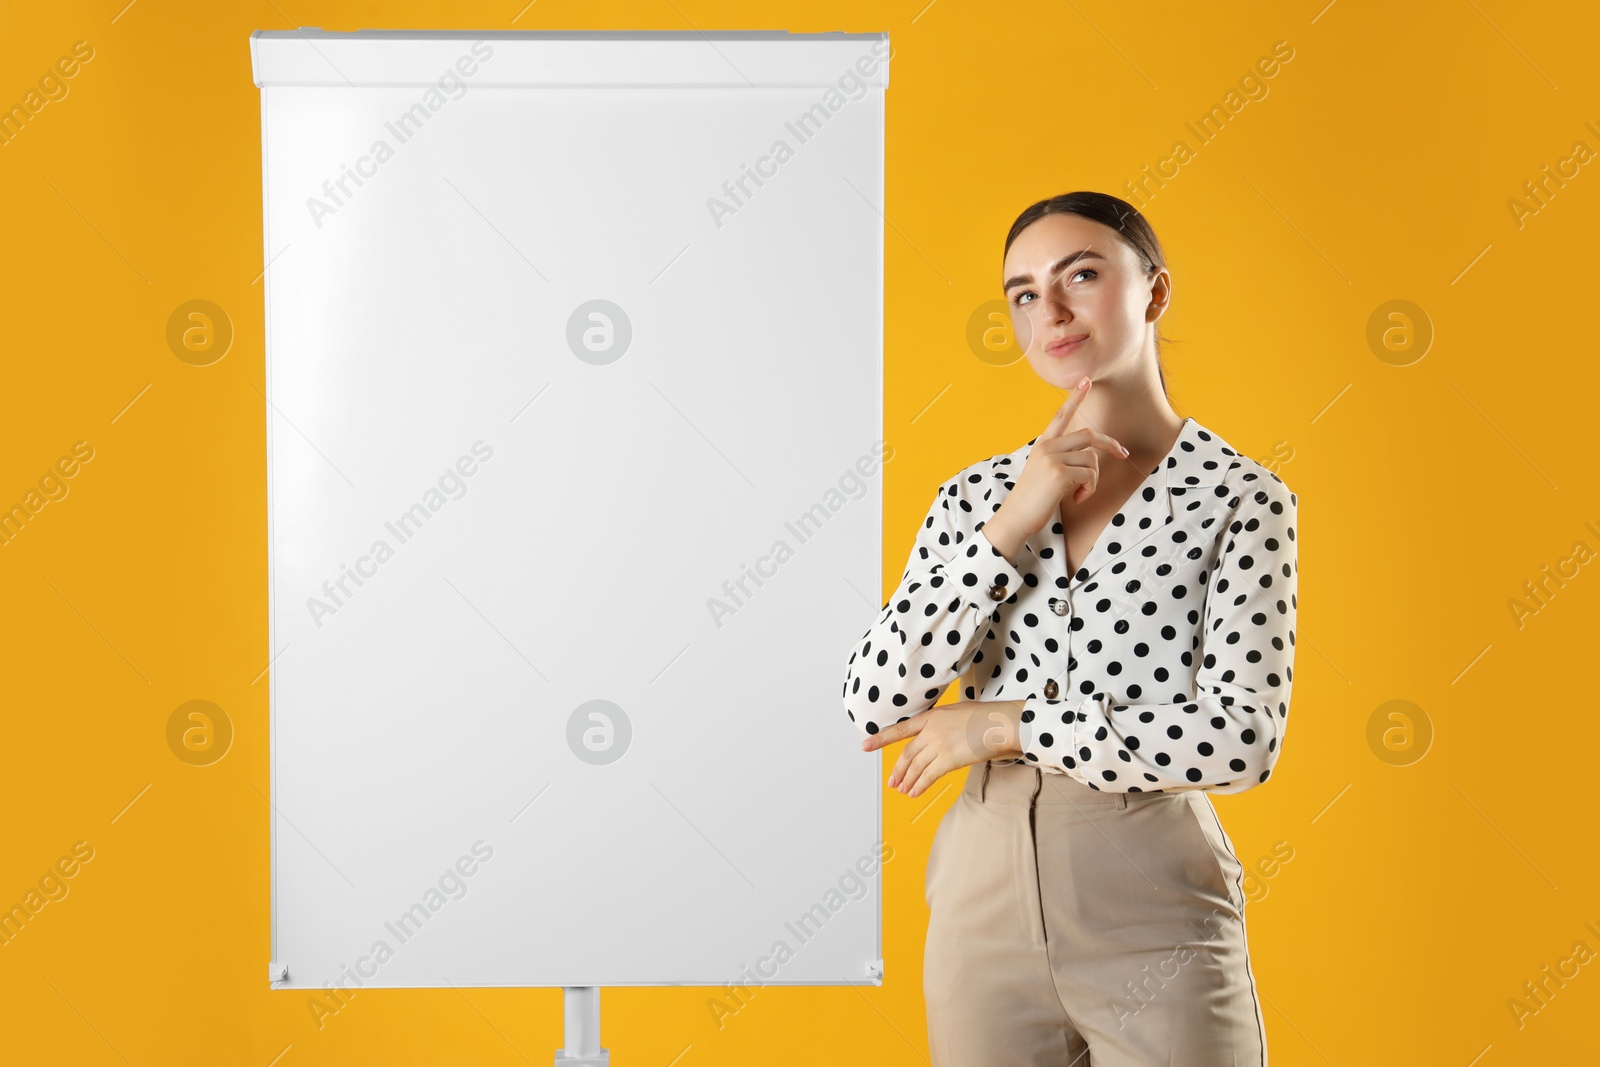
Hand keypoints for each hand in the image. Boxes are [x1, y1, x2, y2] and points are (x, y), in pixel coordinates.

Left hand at [860, 701, 1023, 797]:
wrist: (1001, 724)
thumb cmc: (986, 718)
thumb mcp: (959, 712)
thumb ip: (944, 724)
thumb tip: (939, 739)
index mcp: (932, 716)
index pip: (901, 729)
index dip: (881, 738)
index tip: (865, 744)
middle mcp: (932, 730)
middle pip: (907, 754)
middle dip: (898, 770)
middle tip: (892, 781)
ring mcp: (939, 745)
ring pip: (915, 767)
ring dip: (907, 781)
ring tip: (902, 790)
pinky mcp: (948, 760)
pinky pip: (928, 776)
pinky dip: (919, 786)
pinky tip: (914, 793)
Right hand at [988, 377, 1128, 550]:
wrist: (1016, 517)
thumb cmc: (1032, 498)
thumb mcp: (1044, 471)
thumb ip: (1061, 458)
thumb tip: (1091, 456)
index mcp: (1042, 444)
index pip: (1061, 416)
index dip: (1075, 397)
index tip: (1086, 380)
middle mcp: (1047, 447)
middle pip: (1089, 435)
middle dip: (1110, 444)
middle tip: (1122, 454)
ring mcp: (1052, 459)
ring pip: (1092, 459)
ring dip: (1094, 479)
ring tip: (1080, 492)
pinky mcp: (1059, 474)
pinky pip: (1089, 475)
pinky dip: (1089, 490)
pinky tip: (1075, 499)